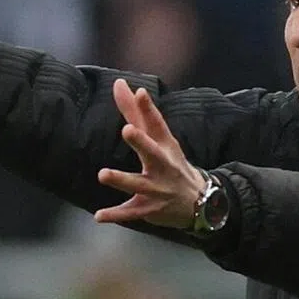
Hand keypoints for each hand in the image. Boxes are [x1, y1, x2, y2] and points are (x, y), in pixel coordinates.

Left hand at [95, 79, 207, 228]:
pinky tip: (98, 216)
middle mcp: (162, 166)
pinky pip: (131, 213)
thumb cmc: (171, 164)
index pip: (157, 125)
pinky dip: (115, 215)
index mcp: (164, 146)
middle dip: (141, 142)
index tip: (139, 93)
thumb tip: (118, 83)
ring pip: (137, 184)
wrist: (200, 202)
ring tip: (102, 174)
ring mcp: (157, 189)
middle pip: (152, 152)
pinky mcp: (149, 209)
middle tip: (127, 130)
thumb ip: (135, 112)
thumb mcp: (158, 138)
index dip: (148, 109)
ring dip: (121, 179)